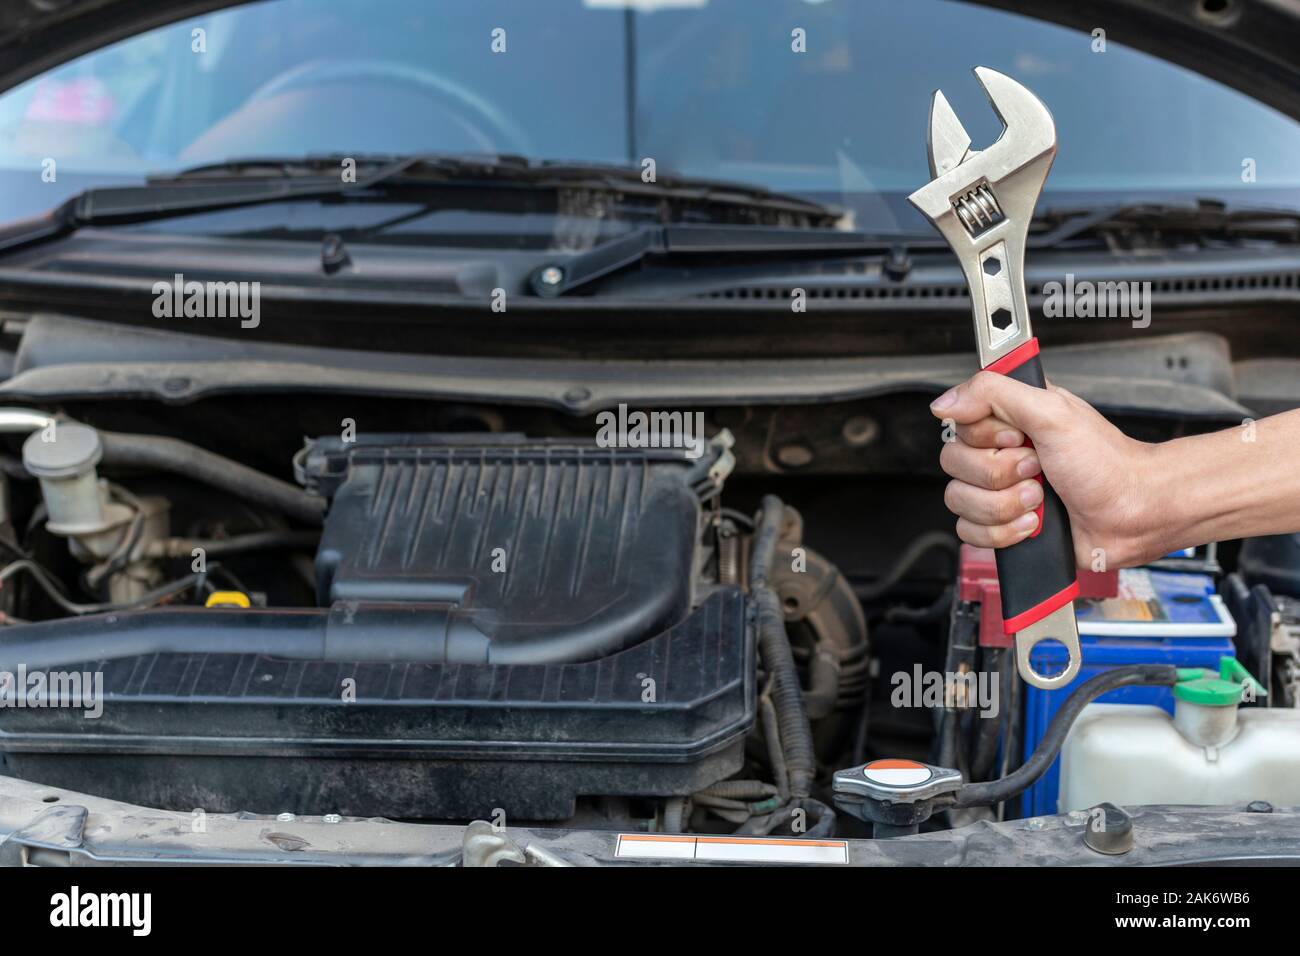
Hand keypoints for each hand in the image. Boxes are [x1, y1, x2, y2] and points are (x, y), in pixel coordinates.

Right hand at [930, 371, 1155, 568]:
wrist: (1132, 515)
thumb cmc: (1107, 464)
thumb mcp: (1053, 412)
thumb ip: (994, 393)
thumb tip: (944, 404)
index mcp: (1008, 419)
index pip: (958, 424)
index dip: (986, 437)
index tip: (1020, 438)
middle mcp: (999, 452)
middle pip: (954, 464)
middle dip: (1000, 475)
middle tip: (1038, 470)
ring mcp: (999, 491)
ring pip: (958, 501)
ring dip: (1004, 505)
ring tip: (1040, 500)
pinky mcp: (1002, 525)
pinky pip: (970, 532)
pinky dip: (1004, 532)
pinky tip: (1034, 523)